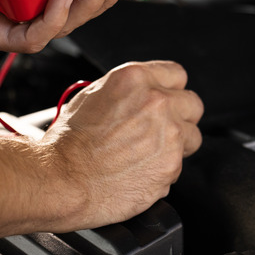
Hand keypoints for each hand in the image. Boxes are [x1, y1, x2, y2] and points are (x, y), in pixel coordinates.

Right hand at [39, 61, 202, 230]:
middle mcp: (157, 102)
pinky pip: (178, 166)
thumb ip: (129, 91)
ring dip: (177, 146)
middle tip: (160, 131)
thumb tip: (144, 94)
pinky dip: (163, 171)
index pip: (177, 75)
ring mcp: (169, 134)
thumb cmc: (68, 143)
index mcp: (137, 79)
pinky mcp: (171, 165)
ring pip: (192, 137)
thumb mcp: (93, 95)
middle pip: (193, 104)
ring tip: (147, 155)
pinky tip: (138, 172)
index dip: (170, 90)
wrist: (61, 180)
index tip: (167, 100)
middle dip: (180, 117)